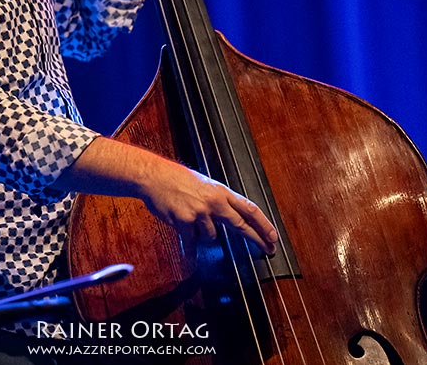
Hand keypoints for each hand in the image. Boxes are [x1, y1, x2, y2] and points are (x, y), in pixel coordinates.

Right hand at [139, 158, 277, 253]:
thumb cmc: (176, 179)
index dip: (263, 223)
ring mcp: (200, 212)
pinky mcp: (186, 222)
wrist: (153, 176)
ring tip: (188, 218)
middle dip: (257, 239)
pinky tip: (189, 249)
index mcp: (220, 191)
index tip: (273, 236)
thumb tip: (230, 218)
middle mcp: (214, 201)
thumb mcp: (203, 184)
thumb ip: (217, 201)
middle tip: (269, 249)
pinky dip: (190, 248)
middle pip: (241, 225)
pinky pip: (193, 243)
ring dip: (202, 234)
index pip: (249, 208)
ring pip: (211, 237)